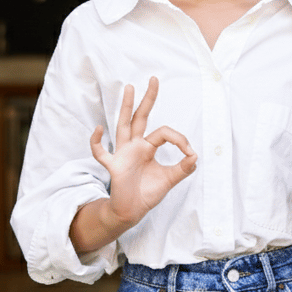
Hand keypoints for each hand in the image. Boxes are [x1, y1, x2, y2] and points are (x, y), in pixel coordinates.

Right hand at [90, 76, 197, 228]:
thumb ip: (183, 168)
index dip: (180, 139)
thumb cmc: (147, 193)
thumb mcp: (169, 180)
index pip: (165, 132)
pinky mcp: (113, 166)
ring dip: (127, 106)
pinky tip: (98, 128)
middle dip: (148, 99)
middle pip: (141, 117)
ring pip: (124, 125)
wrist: (132, 212)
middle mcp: (135, 146)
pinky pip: (100, 152)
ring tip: (129, 87)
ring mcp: (123, 153)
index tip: (190, 153)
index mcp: (148, 147)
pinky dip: (96, 141)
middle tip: (154, 79)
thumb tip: (196, 156)